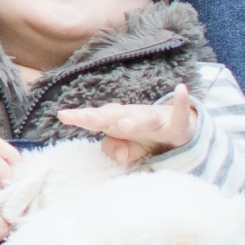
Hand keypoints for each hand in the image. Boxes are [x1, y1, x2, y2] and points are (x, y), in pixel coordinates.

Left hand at [59, 84, 196, 166]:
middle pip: (115, 116)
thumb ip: (116, 150)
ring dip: (134, 120)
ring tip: (123, 123)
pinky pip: (180, 115)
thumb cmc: (144, 137)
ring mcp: (155, 120)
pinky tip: (181, 90)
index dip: (80, 118)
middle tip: (88, 118)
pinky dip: (181, 104)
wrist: (175, 131)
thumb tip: (116, 154)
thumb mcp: (128, 148)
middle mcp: (133, 117)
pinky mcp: (176, 124)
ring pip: (144, 119)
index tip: (63, 115)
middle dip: (101, 117)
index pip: (95, 120)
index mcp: (116, 123)